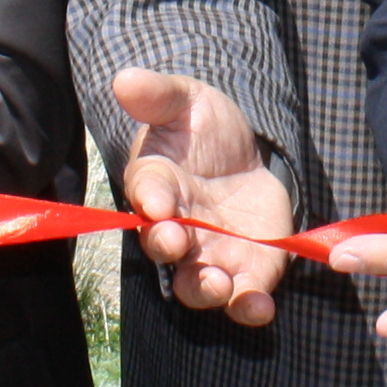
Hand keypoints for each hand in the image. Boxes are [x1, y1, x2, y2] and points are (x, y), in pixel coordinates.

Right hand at [112, 69, 293, 324]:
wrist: (242, 154)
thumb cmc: (201, 127)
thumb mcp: (186, 101)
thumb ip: (159, 96)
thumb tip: (125, 78)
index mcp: (155, 184)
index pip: (145, 193)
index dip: (149, 199)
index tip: (157, 204)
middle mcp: (175, 227)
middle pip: (163, 248)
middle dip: (168, 248)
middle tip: (177, 242)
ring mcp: (209, 253)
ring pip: (197, 284)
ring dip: (206, 289)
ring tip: (221, 286)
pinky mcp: (247, 267)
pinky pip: (243, 295)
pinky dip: (249, 307)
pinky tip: (260, 308)